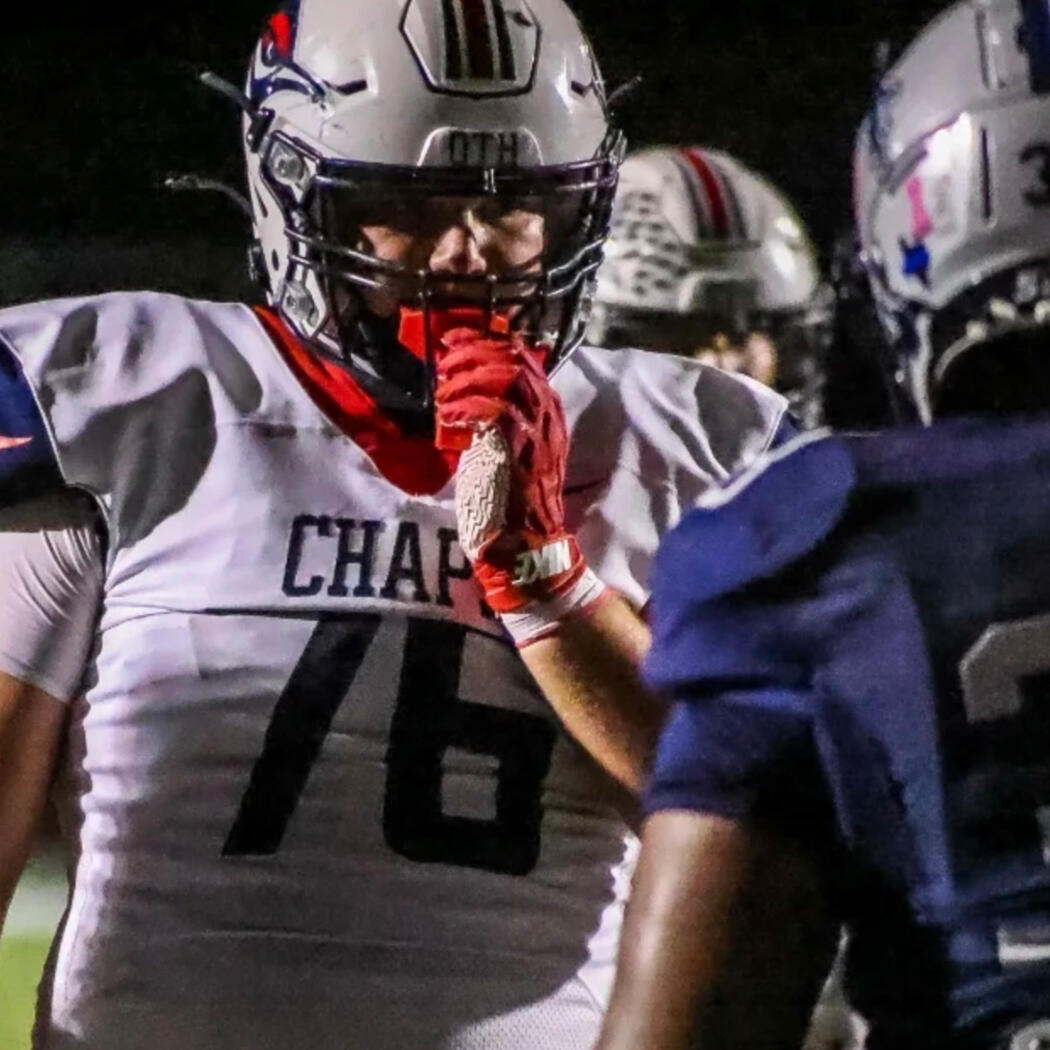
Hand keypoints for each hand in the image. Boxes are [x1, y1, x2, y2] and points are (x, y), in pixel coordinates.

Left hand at [434, 326, 606, 640]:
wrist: (525, 553)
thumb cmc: (509, 510)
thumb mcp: (505, 456)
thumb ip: (495, 427)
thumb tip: (469, 402)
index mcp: (547, 421)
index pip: (526, 365)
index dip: (492, 348)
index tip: (461, 343)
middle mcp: (546, 423)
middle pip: (518, 362)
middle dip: (478, 351)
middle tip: (448, 353)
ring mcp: (533, 435)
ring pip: (508, 378)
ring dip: (469, 375)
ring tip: (445, 386)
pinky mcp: (515, 451)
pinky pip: (493, 410)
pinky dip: (464, 405)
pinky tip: (447, 415)